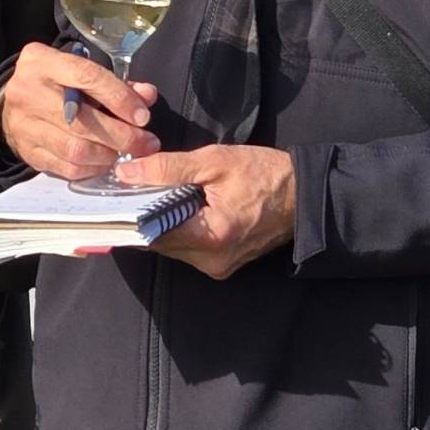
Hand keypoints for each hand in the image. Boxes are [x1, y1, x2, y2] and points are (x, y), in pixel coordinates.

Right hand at [0, 41, 159, 182]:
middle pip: (82, 121)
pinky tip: (106, 162)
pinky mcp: (26, 151)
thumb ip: (114, 83)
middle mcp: (28, 92)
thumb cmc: (55, 82)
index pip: (87, 78)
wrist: (15, 101)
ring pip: (75, 149)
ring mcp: (23, 125)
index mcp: (41, 61)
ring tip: (127, 153)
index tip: (143, 117)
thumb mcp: (79, 71)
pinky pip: (65, 167)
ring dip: (108, 155)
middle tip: (146, 143)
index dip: (120, 99)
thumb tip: (147, 96)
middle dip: (122, 135)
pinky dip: (92, 168)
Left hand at [118, 145, 295, 279]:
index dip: (133, 212)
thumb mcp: (215, 161)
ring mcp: (219, 267)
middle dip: (149, 216)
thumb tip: (128, 173)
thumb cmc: (265, 174)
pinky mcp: (224, 266)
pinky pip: (190, 250)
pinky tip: (188, 208)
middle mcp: (212, 260)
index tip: (124, 192)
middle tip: (148, 188)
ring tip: (171, 195)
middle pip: (160, 243)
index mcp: (211, 237)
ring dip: (166, 224)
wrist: (304, 195)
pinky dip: (182, 230)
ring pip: (173, 248)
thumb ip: (167, 168)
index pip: (152, 233)